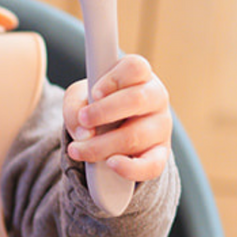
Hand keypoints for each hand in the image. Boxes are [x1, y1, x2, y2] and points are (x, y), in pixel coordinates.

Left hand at [62, 52, 171, 182]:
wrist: (110, 136)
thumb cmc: (97, 108)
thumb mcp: (80, 99)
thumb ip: (75, 106)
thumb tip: (85, 133)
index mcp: (139, 76)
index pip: (135, 68)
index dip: (114, 79)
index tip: (95, 93)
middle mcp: (156, 98)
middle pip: (137, 99)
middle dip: (104, 112)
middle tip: (83, 120)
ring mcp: (161, 127)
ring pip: (135, 136)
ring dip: (101, 145)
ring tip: (78, 150)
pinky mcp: (160, 155)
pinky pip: (151, 166)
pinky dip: (129, 168)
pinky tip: (111, 164)